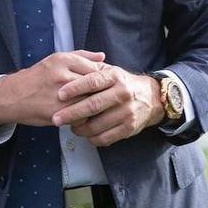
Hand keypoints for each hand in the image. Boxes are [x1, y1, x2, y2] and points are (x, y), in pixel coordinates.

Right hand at [0, 50, 105, 126]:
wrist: (12, 96)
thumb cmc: (37, 77)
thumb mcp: (56, 59)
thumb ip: (81, 56)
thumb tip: (103, 56)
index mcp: (63, 60)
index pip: (95, 68)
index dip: (102, 78)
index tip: (103, 84)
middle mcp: (61, 75)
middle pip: (94, 86)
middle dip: (100, 93)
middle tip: (103, 97)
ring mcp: (59, 95)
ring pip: (89, 101)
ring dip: (93, 106)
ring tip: (92, 107)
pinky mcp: (57, 112)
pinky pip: (80, 116)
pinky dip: (83, 118)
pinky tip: (80, 116)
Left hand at [50, 66, 164, 146]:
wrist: (151, 98)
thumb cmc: (122, 84)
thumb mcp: (110, 71)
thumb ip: (91, 69)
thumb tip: (69, 68)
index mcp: (115, 76)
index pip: (92, 81)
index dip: (75, 88)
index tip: (60, 94)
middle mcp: (122, 93)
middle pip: (93, 105)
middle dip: (71, 113)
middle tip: (56, 118)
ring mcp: (127, 112)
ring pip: (97, 125)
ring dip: (80, 129)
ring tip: (71, 127)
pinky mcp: (129, 128)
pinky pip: (106, 138)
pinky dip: (92, 138)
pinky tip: (86, 134)